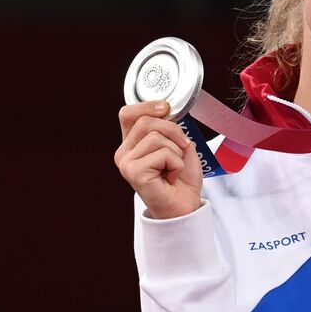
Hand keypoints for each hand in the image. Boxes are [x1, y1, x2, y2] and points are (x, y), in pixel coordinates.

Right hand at [115, 101, 203, 218]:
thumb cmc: (181, 178)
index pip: (128, 114)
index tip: (165, 108)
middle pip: (146, 121)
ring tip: (173, 167)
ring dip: (176, 151)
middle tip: (181, 148)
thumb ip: (169, 127)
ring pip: (156, 137)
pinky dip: (176, 164)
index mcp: (132, 143)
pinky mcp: (134, 173)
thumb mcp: (178, 144)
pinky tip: (171, 176)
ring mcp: (127, 163)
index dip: (146, 106)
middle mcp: (125, 152)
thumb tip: (166, 112)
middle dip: (173, 131)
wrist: (185, 205)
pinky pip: (162, 154)